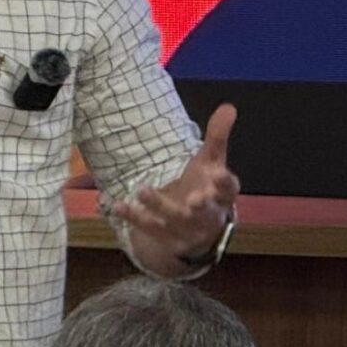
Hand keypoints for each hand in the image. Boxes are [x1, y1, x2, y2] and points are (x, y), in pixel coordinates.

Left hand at [103, 103, 239, 269]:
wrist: (196, 230)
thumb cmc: (205, 186)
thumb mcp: (212, 162)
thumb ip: (218, 137)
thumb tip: (228, 106)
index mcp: (223, 196)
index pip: (229, 190)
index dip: (224, 183)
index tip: (217, 173)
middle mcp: (208, 215)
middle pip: (204, 211)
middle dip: (199, 206)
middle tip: (193, 198)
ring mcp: (188, 230)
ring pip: (174, 219)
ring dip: (158, 206)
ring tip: (142, 189)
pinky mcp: (168, 239)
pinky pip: (150, 229)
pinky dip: (134, 218)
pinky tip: (118, 205)